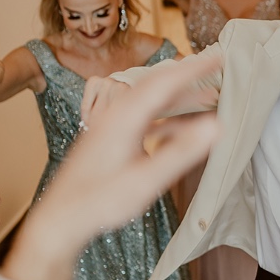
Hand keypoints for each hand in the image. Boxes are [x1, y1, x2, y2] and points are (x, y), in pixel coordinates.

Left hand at [10, 57, 221, 279]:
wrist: (60, 219)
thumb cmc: (100, 202)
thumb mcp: (146, 180)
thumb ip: (182, 152)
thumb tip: (217, 126)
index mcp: (124, 118)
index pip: (164, 82)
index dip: (194, 69)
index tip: (219, 59)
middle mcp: (116, 116)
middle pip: (157, 87)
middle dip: (189, 78)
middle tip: (216, 70)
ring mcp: (112, 128)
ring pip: (151, 105)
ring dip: (180, 101)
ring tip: (209, 102)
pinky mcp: (111, 142)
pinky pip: (144, 121)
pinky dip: (167, 121)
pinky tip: (183, 131)